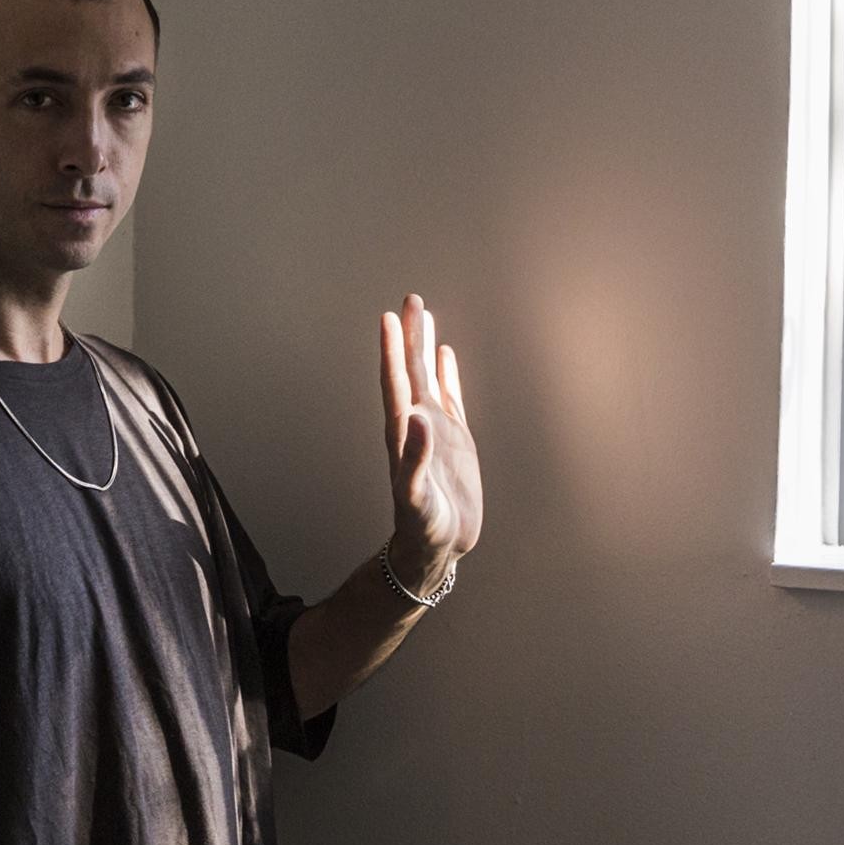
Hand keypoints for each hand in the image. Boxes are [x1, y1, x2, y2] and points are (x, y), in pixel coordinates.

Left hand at [378, 293, 480, 578]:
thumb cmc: (421, 527)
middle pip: (409, 371)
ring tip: (424, 312)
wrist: (436, 545)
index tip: (389, 318)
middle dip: (409, 336)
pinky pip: (449, 397)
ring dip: (424, 346)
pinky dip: (446, 374)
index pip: (395, 384)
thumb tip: (419, 420)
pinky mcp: (453, 439)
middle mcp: (416, 425)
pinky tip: (444, 354)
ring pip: (427, 377)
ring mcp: (434, 429)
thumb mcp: (415, 498)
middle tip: (410, 298)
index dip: (391, 351)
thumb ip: (415, 460)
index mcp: (403, 435)